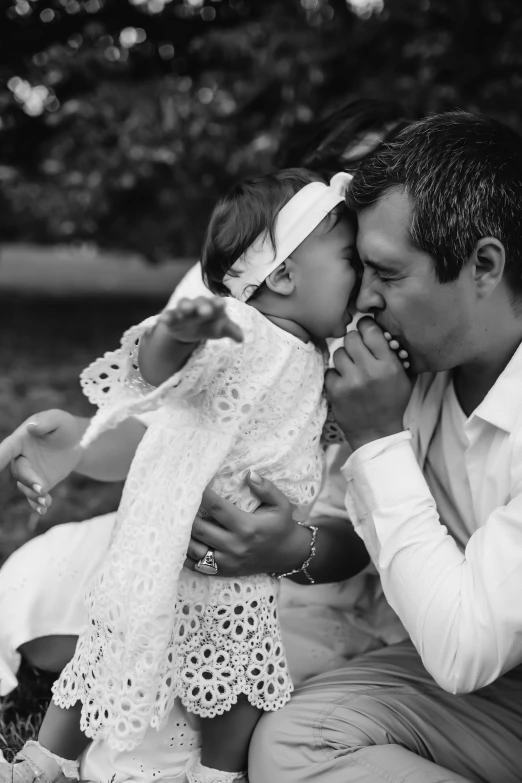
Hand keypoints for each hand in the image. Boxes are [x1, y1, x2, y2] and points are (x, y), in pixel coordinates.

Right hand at [0, 409, 84, 513]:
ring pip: (26, 487)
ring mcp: (29, 473)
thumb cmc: (63, 426)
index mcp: (20, 441)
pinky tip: (44, 509)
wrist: (75, 442)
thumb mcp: (58, 420)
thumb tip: (31, 426)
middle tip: (42, 488)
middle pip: (20, 472)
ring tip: (47, 501)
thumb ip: (46, 421)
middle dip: (29, 480)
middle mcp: (20, 458)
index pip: (5, 450)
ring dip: (34, 495)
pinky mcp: (40, 484)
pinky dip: (37, 504)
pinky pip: (34, 496)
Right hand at [160, 297, 242, 344]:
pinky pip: (169, 315)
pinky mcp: (172, 318)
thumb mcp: (221, 329)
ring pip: (183, 304)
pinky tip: (164, 319)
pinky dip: (166, 316)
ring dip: (185, 306)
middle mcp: (198, 305)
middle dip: (203, 306)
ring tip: (186, 310)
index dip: (218, 303)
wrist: (192, 329)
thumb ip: (231, 330)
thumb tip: (241, 338)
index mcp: (213, 306)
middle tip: (206, 311)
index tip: (222, 304)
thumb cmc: (210, 325)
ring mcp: (184, 310)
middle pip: (200, 302)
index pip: (216, 303)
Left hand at [184, 472, 309, 576]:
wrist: (287, 555)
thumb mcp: (280, 505)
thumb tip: (249, 474)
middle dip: (185, 514)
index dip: (201, 494)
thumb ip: (266, 489)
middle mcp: (235, 545)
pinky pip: (196, 565)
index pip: (216, 507)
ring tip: (174, 519)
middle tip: (177, 501)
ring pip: (194, 548)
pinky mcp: (223, 572)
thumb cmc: (281, 526)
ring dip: (182, 534)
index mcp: (247, 527)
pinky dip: (184, 554)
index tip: (192, 483)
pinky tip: (178, 541)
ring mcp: (227, 561)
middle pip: (199, 528)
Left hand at [325, 316, 412, 451]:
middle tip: (357, 352)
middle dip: (354, 342)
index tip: (364, 330)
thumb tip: (382, 330)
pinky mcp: (336, 391)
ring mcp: (351, 381)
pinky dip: (336, 376)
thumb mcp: (404, 378)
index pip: (371, 331)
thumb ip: (395, 354)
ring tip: (351, 370)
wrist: (377, 434)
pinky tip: (344, 384)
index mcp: (388, 365)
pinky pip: (330, 371)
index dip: (365, 327)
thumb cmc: (392, 403)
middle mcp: (369, 371)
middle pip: (351, 338)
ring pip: (338, 353)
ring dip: (344, 359)